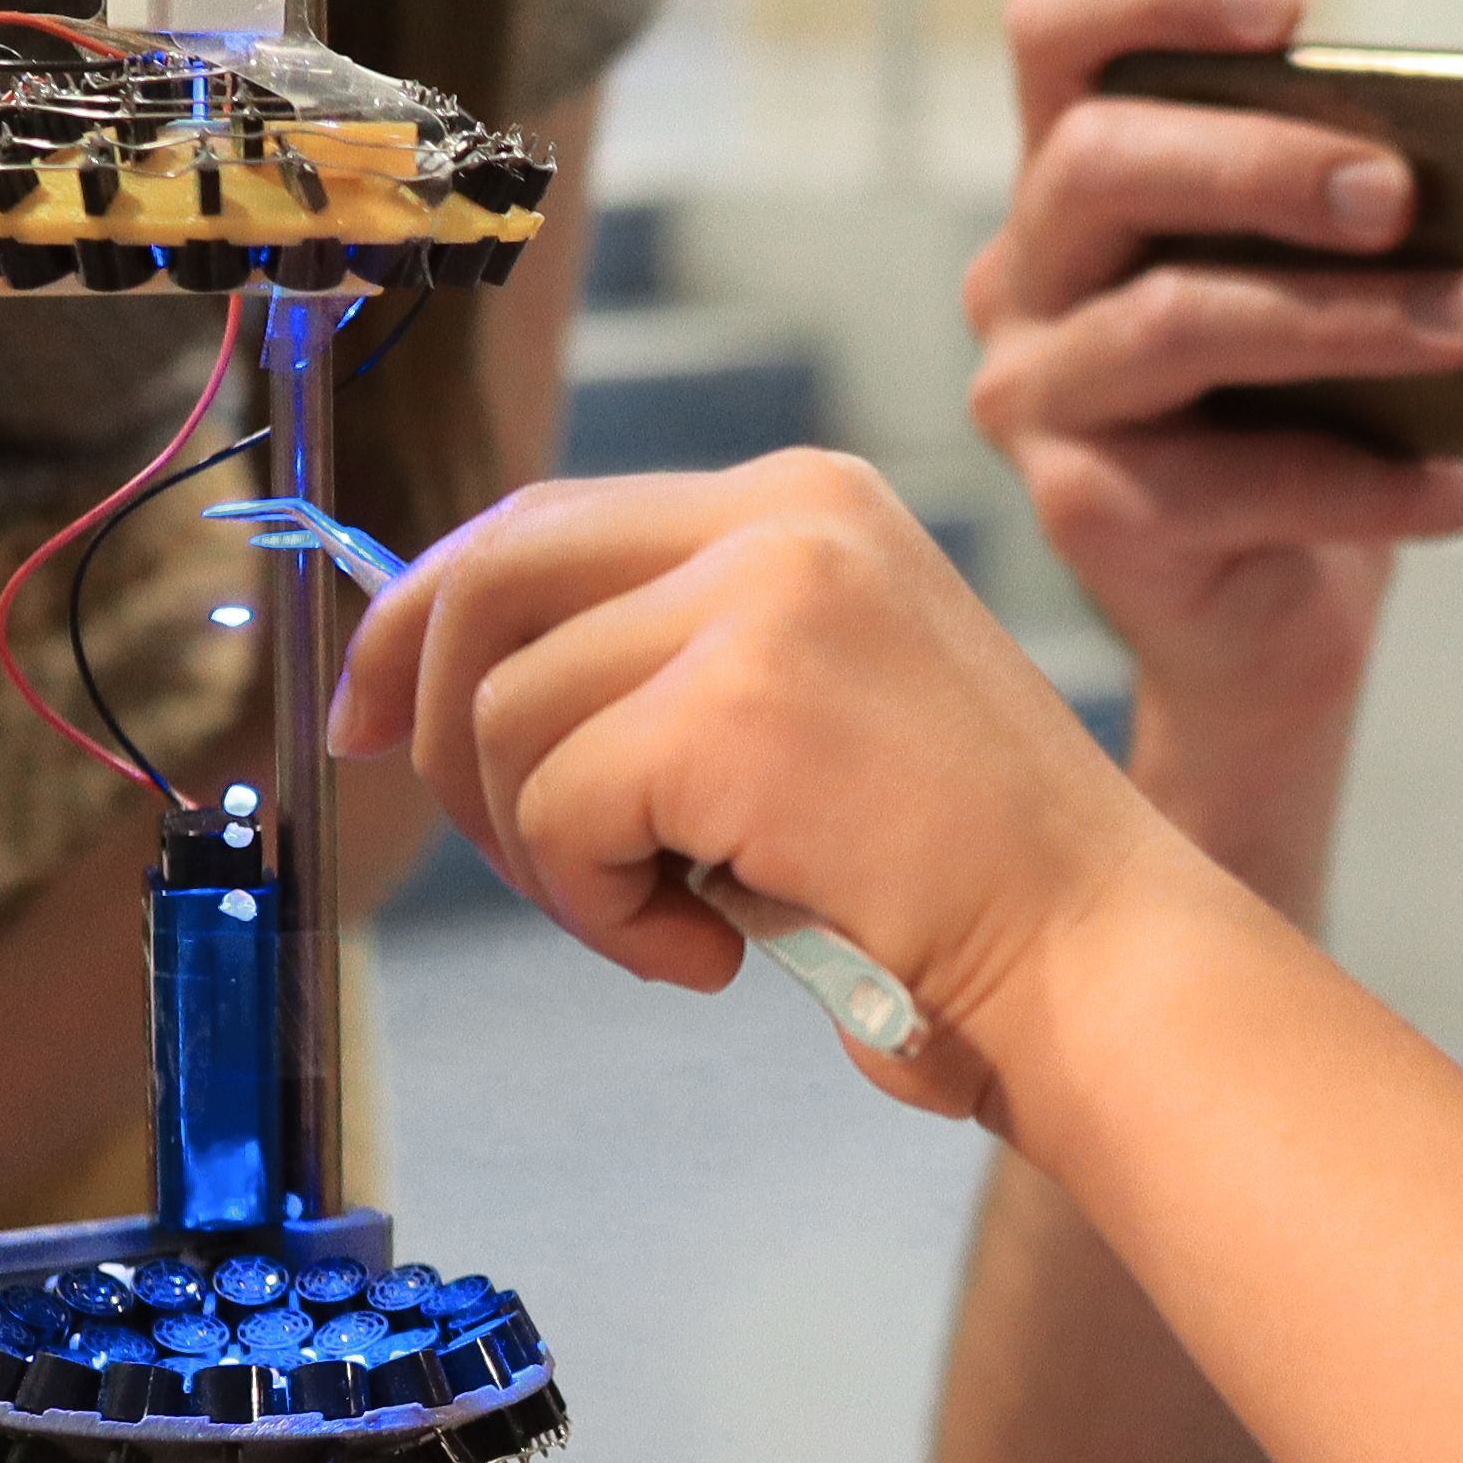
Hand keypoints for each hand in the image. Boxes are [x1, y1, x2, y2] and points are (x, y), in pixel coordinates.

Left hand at [339, 453, 1165, 1119]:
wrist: (1098, 960)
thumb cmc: (954, 881)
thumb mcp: (800, 716)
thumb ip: (660, 669)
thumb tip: (425, 691)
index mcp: (799, 502)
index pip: (544, 518)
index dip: (424, 614)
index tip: (364, 717)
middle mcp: (781, 516)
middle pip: (489, 579)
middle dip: (433, 728)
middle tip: (519, 862)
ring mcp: (762, 601)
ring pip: (504, 712)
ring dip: (547, 853)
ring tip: (670, 921)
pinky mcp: (736, 709)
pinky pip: (556, 808)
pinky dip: (597, 910)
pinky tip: (707, 953)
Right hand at [966, 0, 1462, 743]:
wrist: (1275, 626)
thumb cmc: (1313, 424)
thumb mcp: (1326, 285)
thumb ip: (1352, 211)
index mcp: (1074, 185)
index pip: (1053, 35)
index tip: (1286, 3)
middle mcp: (1022, 278)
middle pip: (1100, 161)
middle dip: (1264, 160)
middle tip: (1402, 194)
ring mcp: (1037, 399)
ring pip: (1171, 319)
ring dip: (1343, 318)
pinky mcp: (1082, 515)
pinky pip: (1241, 481)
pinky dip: (1382, 481)